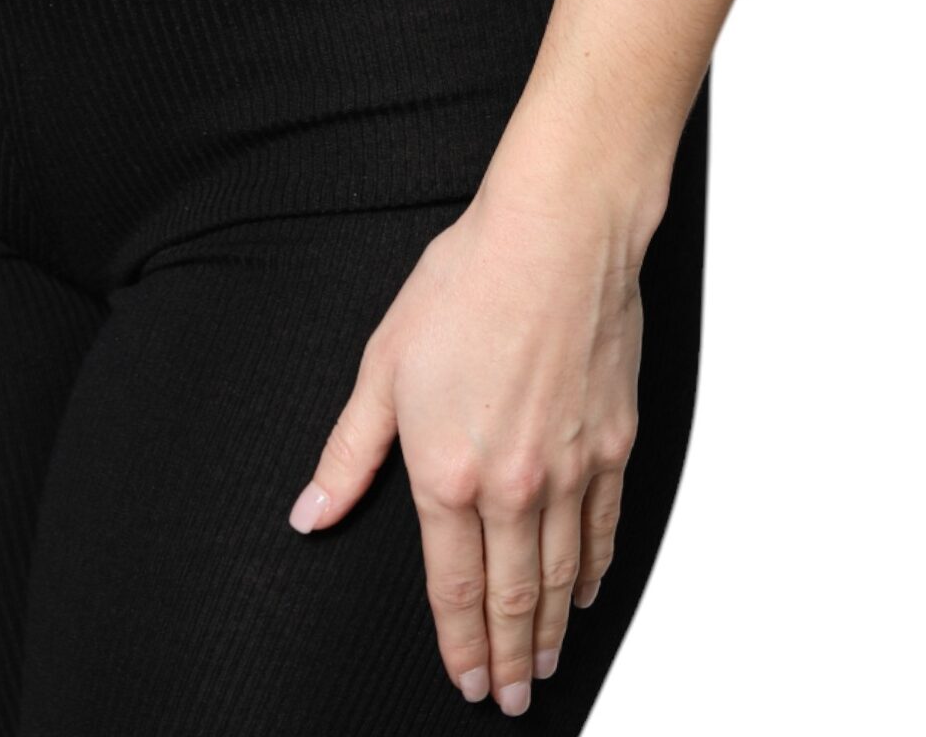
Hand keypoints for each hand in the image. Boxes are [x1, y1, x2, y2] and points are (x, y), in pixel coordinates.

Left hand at [286, 177, 654, 715]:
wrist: (555, 236)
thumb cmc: (467, 283)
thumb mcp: (383, 364)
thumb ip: (349, 451)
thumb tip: (312, 508)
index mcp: (449, 471)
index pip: (452, 587)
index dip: (458, 643)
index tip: (466, 679)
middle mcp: (514, 486)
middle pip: (512, 597)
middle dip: (509, 657)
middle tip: (511, 698)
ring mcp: (570, 469)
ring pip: (562, 574)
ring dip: (553, 630)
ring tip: (547, 665)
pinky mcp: (613, 444)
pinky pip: (604, 528)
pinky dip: (596, 569)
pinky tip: (588, 588)